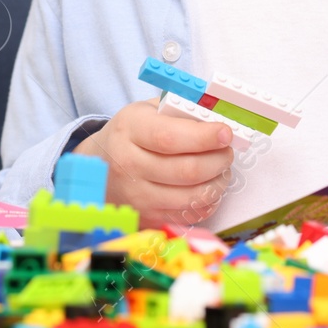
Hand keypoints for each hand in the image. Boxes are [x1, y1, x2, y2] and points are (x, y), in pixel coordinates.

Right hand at [75, 98, 233, 226]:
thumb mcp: (147, 110)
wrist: (100, 166)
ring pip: (191, 197)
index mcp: (129, 131)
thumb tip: (217, 116)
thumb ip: (180, 109)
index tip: (225, 133)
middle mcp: (129, 166)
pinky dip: (207, 201)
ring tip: (221, 169)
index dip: (204, 137)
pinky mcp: (147, 217)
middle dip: (218, 160)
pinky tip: (208, 186)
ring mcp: (137, 197)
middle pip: (186, 171)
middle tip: (227, 151)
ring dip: (217, 182)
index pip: (169, 138)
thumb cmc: (131, 134)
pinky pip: (188, 215)